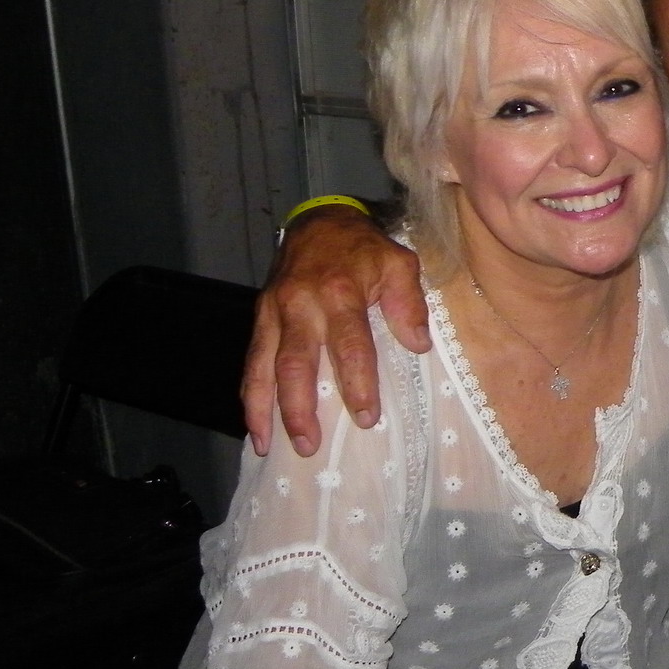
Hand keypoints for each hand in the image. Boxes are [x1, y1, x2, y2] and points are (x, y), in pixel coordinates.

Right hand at [242, 206, 427, 456]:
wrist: (319, 221)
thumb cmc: (364, 249)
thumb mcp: (399, 262)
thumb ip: (409, 302)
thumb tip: (417, 345)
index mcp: (339, 292)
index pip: (350, 345)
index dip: (358, 383)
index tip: (367, 417)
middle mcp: (300, 304)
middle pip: (295, 363)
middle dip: (300, 408)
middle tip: (311, 446)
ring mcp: (273, 312)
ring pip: (263, 367)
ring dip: (266, 410)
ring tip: (271, 447)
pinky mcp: (259, 317)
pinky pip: (251, 361)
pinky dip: (250, 396)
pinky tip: (256, 426)